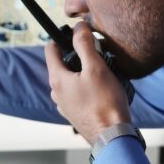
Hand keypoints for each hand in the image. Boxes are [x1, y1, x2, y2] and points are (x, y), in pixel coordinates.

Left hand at [44, 22, 131, 142]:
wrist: (112, 136)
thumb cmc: (105, 103)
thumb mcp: (96, 67)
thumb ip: (85, 45)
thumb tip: (78, 27)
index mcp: (57, 79)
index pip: (50, 49)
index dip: (62, 37)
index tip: (77, 34)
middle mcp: (56, 92)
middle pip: (62, 64)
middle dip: (76, 56)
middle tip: (96, 54)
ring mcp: (64, 105)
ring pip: (70, 80)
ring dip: (82, 73)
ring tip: (102, 73)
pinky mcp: (74, 114)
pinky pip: (77, 94)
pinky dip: (86, 88)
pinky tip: (102, 90)